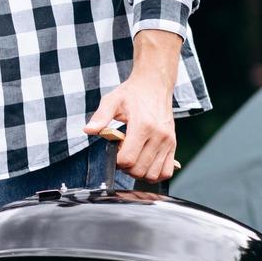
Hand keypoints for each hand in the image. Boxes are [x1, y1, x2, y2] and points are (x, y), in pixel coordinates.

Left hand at [84, 69, 177, 183]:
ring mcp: (168, 141)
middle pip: (139, 169)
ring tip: (132, 159)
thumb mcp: (112, 100)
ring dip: (139, 173)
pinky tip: (144, 163)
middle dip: (126, 168)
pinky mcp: (173, 144)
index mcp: (143, 125)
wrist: (154, 85)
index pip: (128, 158)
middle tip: (120, 156)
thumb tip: (88, 130)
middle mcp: (159, 136)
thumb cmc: (132, 94)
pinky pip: (167, 171)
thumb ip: (101, 116)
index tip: (113, 151)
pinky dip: (154, 173)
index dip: (116, 161)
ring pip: (153, 174)